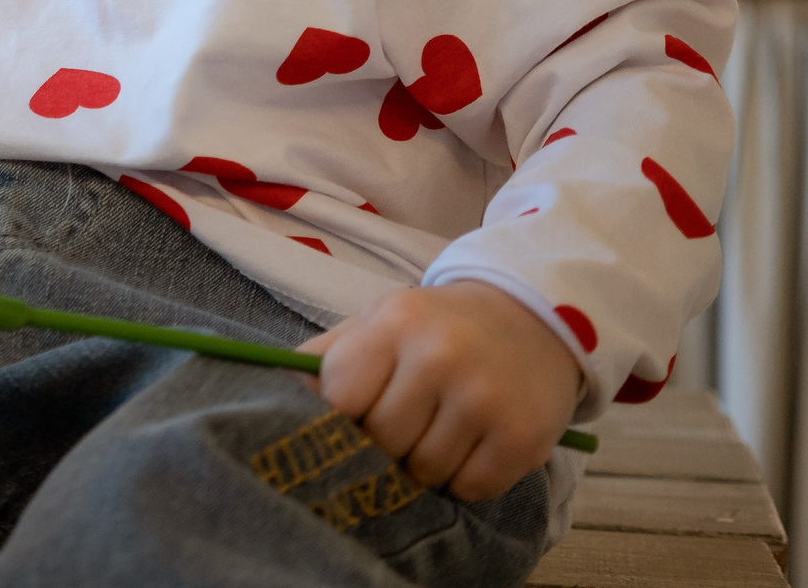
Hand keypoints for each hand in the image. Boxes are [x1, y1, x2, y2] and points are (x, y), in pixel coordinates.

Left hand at [303, 280, 581, 502]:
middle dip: (386, 443)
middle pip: (381, 441)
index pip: (340, 399)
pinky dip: (464, 478)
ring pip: (423, 472)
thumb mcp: (381, 321)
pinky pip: (468, 488)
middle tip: (407, 421)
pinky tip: (474, 443)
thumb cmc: (439, 327)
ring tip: (441, 427)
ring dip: (425, 464)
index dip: (344, 417)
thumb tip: (273, 391)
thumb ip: (327, 356)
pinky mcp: (522, 437)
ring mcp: (485, 397)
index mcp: (394, 322)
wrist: (534, 318)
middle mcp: (440, 355)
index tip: (358, 413)